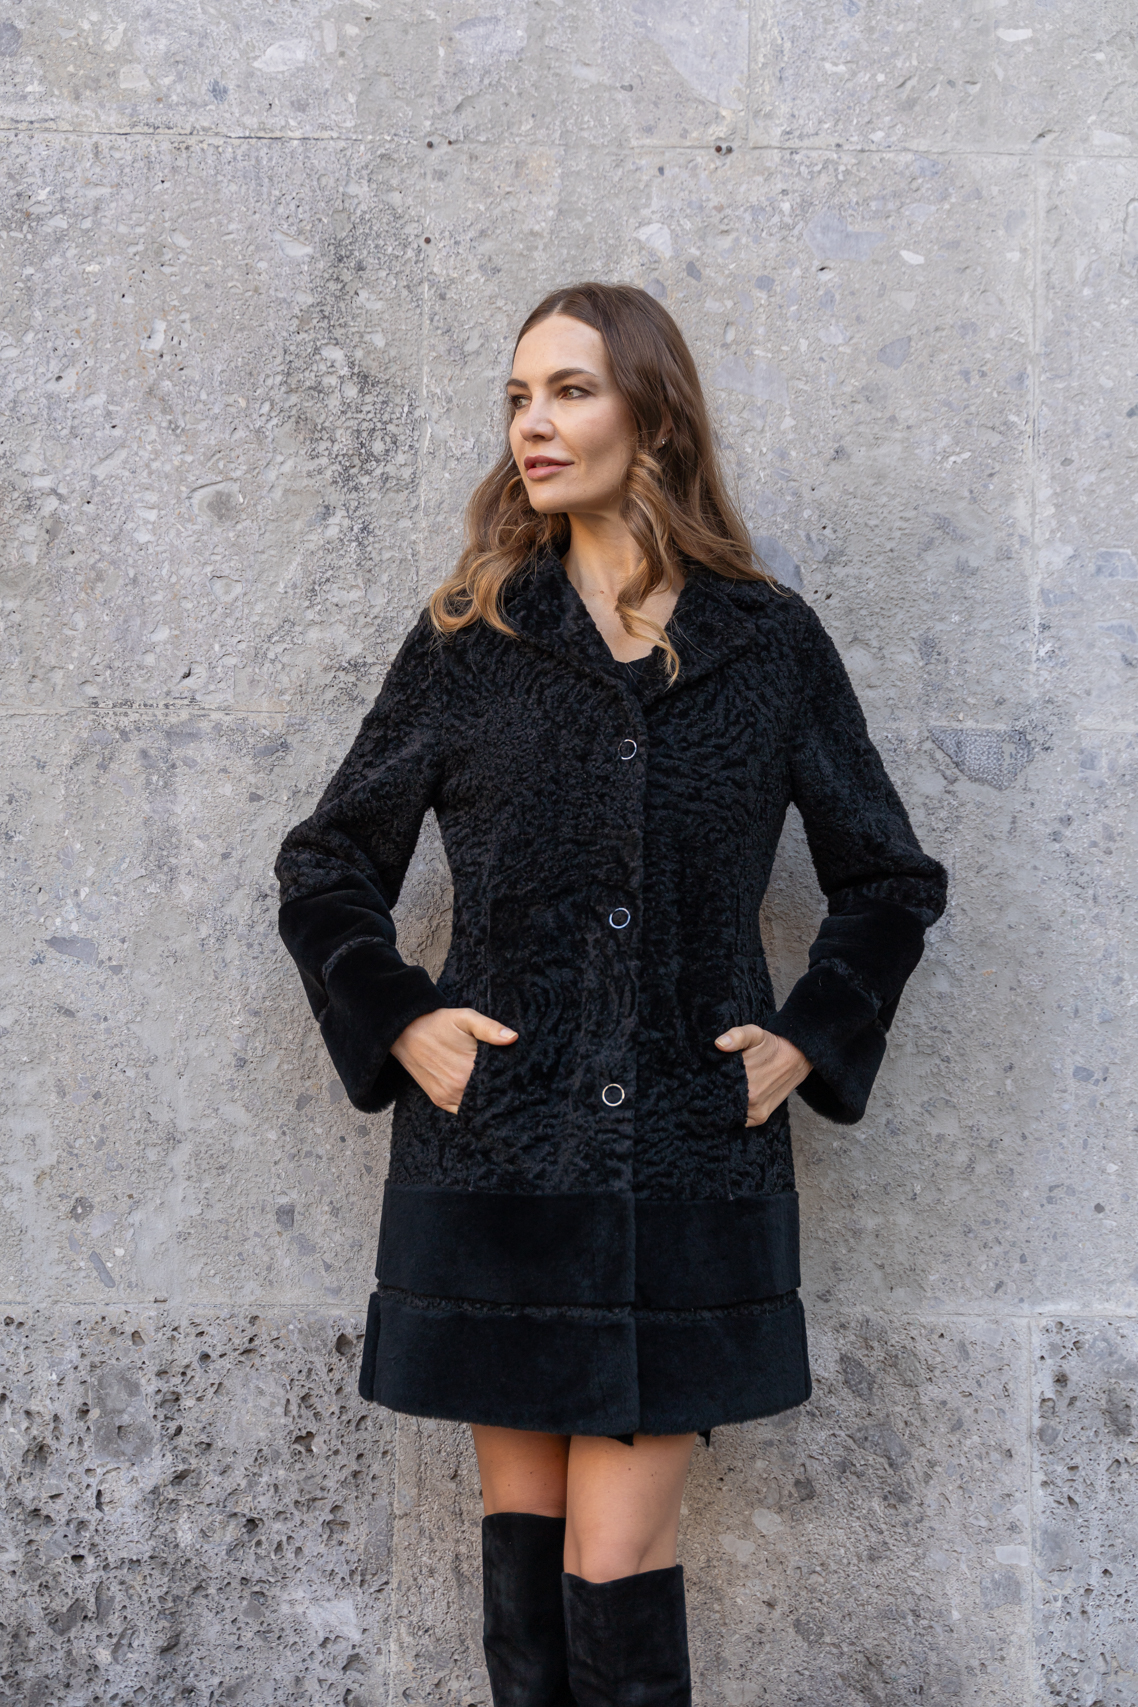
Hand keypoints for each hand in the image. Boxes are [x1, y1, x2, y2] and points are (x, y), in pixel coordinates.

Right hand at [390, 1007, 517, 1113]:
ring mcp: (447, 1096)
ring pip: (477, 1106)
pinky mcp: (440, 1100)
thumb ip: (490, 1028)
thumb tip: (513, 1037)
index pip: (499, 1082)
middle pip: (490, 1096)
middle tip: (508, 1079)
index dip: (510, 1079)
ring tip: (493, 1086)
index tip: (514, 1072)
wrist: (405, 1032)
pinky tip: (478, 1093)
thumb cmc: (438, 1023)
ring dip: (486, 1099)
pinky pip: (462, 1110)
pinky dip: (471, 1105)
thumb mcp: (465, 1018)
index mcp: (468, 1068)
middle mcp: (458, 1087)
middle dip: (500, 1089)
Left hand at [714, 1025, 811, 1126]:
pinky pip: (739, 1120)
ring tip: (721, 1091)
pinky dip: (733, 1113)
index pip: (713, 1087)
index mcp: (744, 1078)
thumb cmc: (772, 1046)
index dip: (706, 1083)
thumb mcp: (754, 1034)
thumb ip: (737, 1036)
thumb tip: (719, 1044)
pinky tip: (731, 1102)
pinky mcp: (760, 1118)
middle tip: (709, 1085)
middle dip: (713, 1093)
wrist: (797, 1058)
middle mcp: (750, 1099)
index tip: (703, 1078)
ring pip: (728, 1112)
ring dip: (723, 1104)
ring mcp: (756, 1111)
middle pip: (719, 1100)